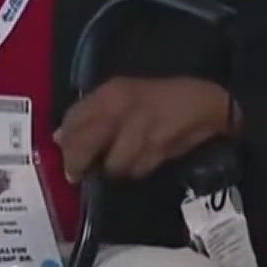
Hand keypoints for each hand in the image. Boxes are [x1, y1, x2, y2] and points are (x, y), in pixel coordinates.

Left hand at [54, 77, 233, 183]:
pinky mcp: (158, 149)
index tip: (65, 153)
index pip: (74, 119)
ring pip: (112, 164)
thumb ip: (90, 115)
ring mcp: (140, 129)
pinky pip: (136, 170)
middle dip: (78, 163)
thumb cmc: (160, 98)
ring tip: (121, 162)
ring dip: (114, 170)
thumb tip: (60, 137)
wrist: (206, 104)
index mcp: (110, 92)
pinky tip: (142, 160)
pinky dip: (136, 170)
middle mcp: (121, 108)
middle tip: (76, 175)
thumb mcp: (122, 96)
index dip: (66, 142)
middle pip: (84, 144)